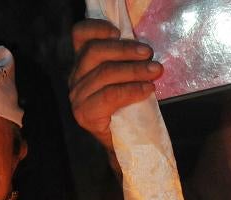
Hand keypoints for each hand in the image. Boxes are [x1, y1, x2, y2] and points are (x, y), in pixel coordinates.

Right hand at [69, 19, 163, 149]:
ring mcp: (77, 97)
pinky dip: (132, 90)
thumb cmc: (128, 104)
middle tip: (149, 54)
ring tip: (155, 71)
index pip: (80, 36)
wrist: (124, 141)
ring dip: (134, 70)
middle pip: (94, 52)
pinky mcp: (84, 114)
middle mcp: (75, 78)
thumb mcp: (125, 76)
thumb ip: (125, 59)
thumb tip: (144, 46)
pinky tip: (147, 89)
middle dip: (125, 50)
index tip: (118, 31)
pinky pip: (109, 95)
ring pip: (104, 73)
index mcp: (83, 63)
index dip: (96, 28)